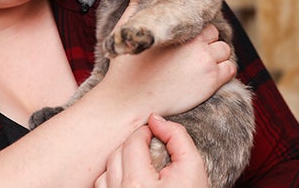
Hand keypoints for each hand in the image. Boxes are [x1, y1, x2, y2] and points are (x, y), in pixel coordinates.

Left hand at [94, 114, 209, 187]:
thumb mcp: (193, 167)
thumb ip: (176, 136)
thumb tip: (155, 119)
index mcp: (139, 184)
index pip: (132, 142)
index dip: (145, 133)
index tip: (156, 136)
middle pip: (116, 155)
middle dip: (133, 147)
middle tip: (152, 151)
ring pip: (105, 173)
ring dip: (121, 165)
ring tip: (143, 169)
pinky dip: (114, 182)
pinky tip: (133, 184)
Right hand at [101, 22, 234, 116]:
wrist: (128, 104)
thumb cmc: (125, 71)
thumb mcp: (126, 32)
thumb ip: (135, 9)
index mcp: (179, 31)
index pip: (202, 23)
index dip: (197, 32)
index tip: (190, 40)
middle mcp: (196, 45)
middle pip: (215, 35)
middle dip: (208, 42)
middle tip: (196, 53)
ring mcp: (206, 64)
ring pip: (225, 51)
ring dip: (218, 56)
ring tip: (202, 64)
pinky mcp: (211, 83)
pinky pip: (230, 70)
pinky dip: (224, 70)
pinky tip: (210, 76)